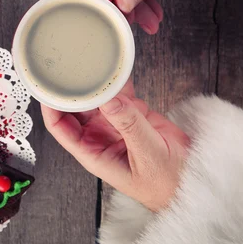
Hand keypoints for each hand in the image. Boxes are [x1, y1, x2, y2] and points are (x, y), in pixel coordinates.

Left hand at [41, 80, 189, 210]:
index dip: (50, 107)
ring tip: (89, 60)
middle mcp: (99, 137)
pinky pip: (120, 94)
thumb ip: (130, 125)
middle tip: (66, 66)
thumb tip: (110, 100)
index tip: (47, 86)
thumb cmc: (166, 184)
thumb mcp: (148, 154)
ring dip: (94, 82)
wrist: (195, 181)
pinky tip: (116, 66)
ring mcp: (115, 125)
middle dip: (69, 89)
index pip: (60, 127)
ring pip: (96, 98)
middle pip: (75, 108)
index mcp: (92, 152)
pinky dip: (118, 81)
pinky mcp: (133, 116)